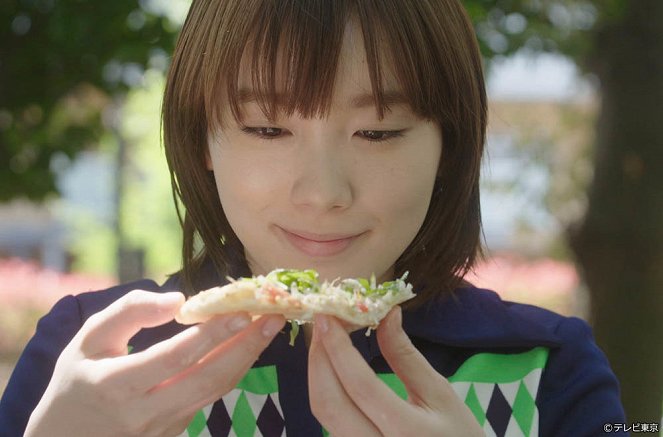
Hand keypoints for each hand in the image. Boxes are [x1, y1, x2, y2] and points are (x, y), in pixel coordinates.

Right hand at [25, 289, 284, 436]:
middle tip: (274, 316)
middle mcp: (143, 413)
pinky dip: (233, 368)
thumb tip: (178, 300)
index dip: (210, 335)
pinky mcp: (175, 430)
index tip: (241, 311)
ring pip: (215, 390)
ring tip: (271, 327)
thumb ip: (128, 312)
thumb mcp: (87, 339)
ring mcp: (163, 426)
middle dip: (246, 346)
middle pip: (207, 379)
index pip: (173, 359)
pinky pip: (210, 397)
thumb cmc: (76, 380)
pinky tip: (248, 345)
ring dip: (247, 357)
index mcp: (115, 386)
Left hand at [308, 307, 483, 436]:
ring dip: (318, 372)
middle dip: (318, 357)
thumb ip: (406, 356)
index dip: (339, 348)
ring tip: (325, 338)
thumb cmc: (458, 435)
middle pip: (328, 402)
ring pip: (323, 413)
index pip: (360, 385)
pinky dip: (326, 388)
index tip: (328, 316)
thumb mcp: (440, 393)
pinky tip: (332, 367)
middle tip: (322, 321)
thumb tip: (386, 313)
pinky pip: (329, 420)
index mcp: (406, 431)